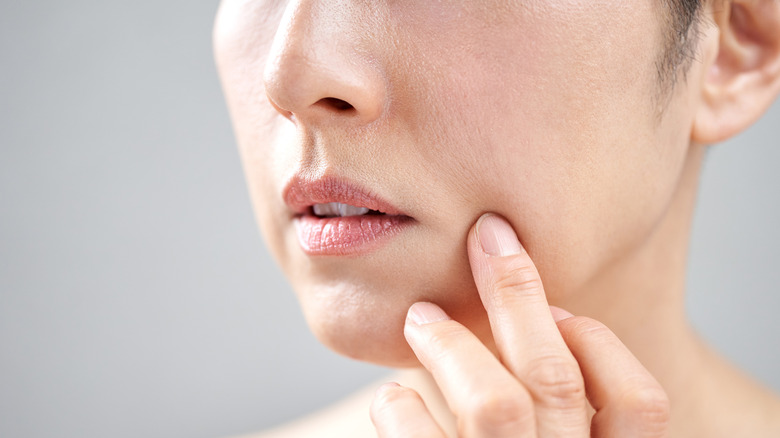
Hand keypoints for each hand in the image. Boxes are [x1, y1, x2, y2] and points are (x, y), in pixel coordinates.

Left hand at [370, 214, 669, 436]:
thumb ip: (562, 417)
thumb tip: (536, 320)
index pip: (642, 404)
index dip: (601, 343)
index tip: (561, 308)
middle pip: (553, 378)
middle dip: (518, 292)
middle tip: (487, 238)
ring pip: (495, 405)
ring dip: (453, 346)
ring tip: (421, 317)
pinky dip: (402, 411)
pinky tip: (392, 399)